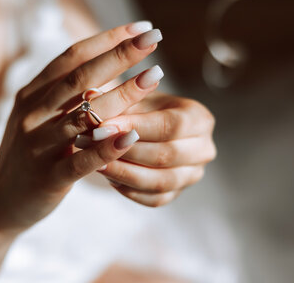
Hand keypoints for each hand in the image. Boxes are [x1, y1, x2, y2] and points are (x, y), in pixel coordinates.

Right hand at [0, 22, 164, 232]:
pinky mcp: (47, 177)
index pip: (72, 57)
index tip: (142, 27)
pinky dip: (107, 147)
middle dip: (120, 55)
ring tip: (155, 76)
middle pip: (80, 78)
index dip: (108, 39)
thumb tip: (106, 62)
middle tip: (155, 38)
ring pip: (83, 115)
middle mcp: (32, 114)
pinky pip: (80, 160)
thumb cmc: (28, 154)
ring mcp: (37, 146)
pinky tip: (132, 135)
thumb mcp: (37, 117)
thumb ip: (62, 93)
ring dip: (122, 94)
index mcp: (32, 94)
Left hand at [83, 91, 215, 206]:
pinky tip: (107, 175)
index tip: (102, 126)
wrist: (146, 127)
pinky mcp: (177, 193)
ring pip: (159, 181)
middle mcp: (204, 148)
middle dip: (125, 151)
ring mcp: (193, 175)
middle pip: (165, 155)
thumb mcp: (132, 97)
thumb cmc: (140, 107)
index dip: (135, 127)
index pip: (170, 125)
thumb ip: (115, 98)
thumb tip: (90, 95)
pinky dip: (128, 188)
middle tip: (91, 145)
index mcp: (200, 118)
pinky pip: (152, 198)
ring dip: (123, 172)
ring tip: (95, 161)